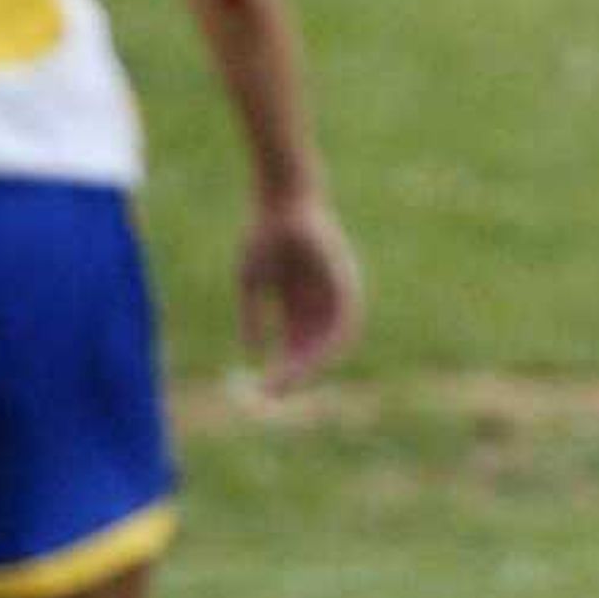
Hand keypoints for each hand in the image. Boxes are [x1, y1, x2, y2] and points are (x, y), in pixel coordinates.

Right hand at [237, 194, 360, 394]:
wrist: (282, 203)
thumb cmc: (266, 238)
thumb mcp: (253, 284)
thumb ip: (254, 317)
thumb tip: (252, 352)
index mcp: (303, 304)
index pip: (298, 346)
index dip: (283, 368)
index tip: (263, 388)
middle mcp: (324, 302)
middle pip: (315, 348)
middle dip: (295, 373)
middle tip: (273, 394)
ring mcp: (337, 292)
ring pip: (332, 340)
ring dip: (311, 364)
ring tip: (288, 381)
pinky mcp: (346, 282)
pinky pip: (344, 320)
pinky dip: (329, 341)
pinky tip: (311, 357)